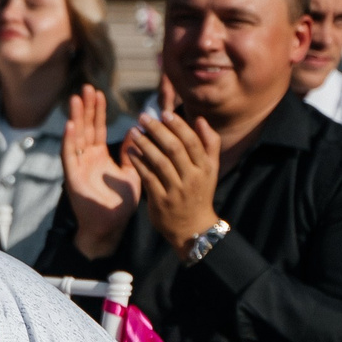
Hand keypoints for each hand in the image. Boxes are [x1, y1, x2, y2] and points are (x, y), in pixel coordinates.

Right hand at [61, 86, 140, 255]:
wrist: (110, 227)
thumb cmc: (120, 203)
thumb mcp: (132, 173)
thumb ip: (131, 154)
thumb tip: (136, 133)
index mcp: (99, 156)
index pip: (97, 128)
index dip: (98, 111)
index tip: (99, 93)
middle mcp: (86, 158)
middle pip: (84, 128)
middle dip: (85, 108)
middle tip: (86, 88)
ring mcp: (77, 167)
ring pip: (75, 137)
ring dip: (75, 118)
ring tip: (76, 99)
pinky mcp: (72, 178)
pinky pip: (69, 156)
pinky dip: (68, 140)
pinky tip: (70, 125)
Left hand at [126, 100, 222, 251]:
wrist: (193, 228)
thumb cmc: (199, 192)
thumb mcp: (211, 170)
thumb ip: (209, 144)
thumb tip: (201, 120)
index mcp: (206, 168)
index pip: (192, 142)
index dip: (178, 126)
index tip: (164, 113)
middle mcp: (193, 178)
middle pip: (175, 149)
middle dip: (158, 130)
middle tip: (143, 117)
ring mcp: (177, 190)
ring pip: (160, 162)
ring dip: (145, 144)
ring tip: (134, 131)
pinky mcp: (161, 201)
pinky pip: (148, 177)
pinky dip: (139, 162)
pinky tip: (131, 150)